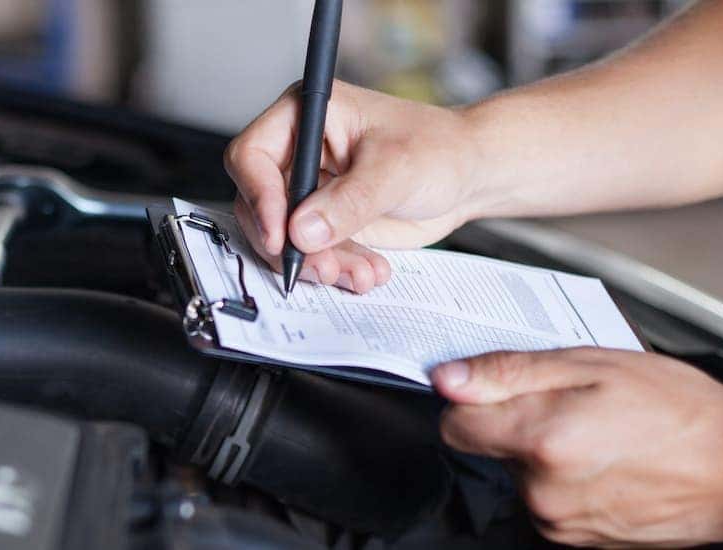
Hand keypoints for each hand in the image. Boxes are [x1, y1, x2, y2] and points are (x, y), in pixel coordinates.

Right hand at [225, 80, 485, 292]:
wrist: (469, 176)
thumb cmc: (439, 148)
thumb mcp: (396, 169)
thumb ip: (349, 201)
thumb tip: (302, 230)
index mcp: (305, 115)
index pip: (252, 155)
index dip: (259, 197)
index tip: (281, 235)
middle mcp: (299, 152)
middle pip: (260, 204)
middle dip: (289, 243)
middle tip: (320, 266)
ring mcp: (310, 189)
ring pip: (284, 237)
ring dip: (317, 264)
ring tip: (358, 274)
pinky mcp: (325, 222)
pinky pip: (312, 254)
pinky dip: (337, 269)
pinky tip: (368, 271)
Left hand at [432, 348, 722, 546]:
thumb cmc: (680, 412)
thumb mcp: (592, 364)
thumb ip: (509, 371)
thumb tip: (448, 378)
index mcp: (539, 440)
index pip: (455, 426)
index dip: (474, 400)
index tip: (502, 388)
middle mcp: (542, 491)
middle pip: (493, 450)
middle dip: (522, 423)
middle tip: (578, 403)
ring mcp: (561, 522)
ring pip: (524, 477)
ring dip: (549, 454)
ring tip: (605, 433)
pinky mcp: (580, 541)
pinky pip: (553, 501)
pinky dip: (571, 481)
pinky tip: (613, 461)